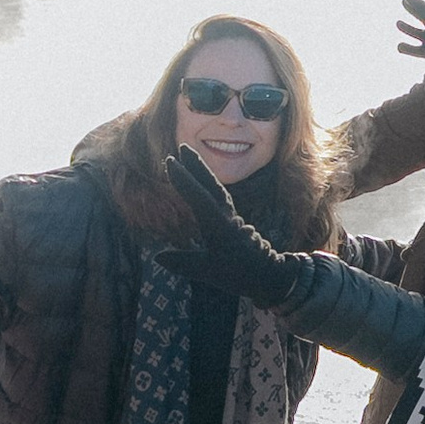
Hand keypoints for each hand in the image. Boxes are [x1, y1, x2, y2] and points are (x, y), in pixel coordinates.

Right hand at [166, 148, 313, 309]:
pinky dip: (208, 183)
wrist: (267, 276)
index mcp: (218, 225)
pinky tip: (202, 180)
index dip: (184, 179)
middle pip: (210, 184)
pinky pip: (219, 195)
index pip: (198, 196)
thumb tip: (157, 256)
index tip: (170, 162)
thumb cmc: (238, 274)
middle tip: (182, 147)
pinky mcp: (233, 219)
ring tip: (189, 156)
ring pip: (215, 187)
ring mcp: (231, 215)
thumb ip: (182, 263)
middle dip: (196, 165)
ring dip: (202, 171)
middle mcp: (225, 215)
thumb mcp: (207, 271)